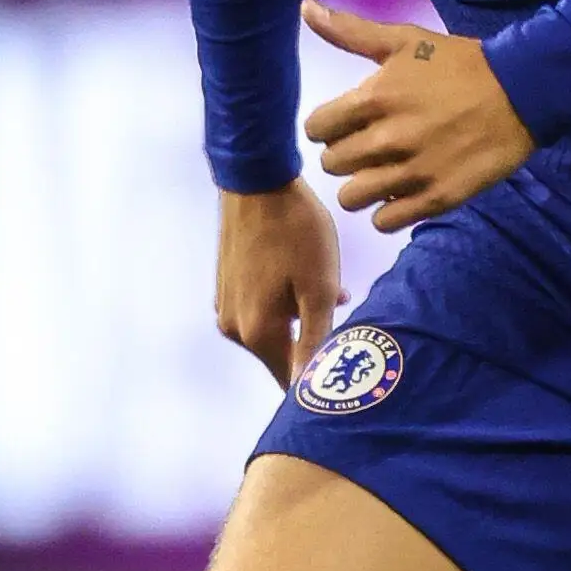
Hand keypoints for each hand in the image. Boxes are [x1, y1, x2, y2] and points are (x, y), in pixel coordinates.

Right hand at [215, 178, 343, 389]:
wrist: (257, 180)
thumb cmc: (296, 232)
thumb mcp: (318, 288)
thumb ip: (314, 342)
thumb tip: (307, 390)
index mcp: (257, 333)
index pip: (289, 380)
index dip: (319, 378)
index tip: (345, 367)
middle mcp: (233, 327)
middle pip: (283, 355)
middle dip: (314, 342)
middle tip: (346, 313)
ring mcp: (225, 305)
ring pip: (274, 329)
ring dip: (303, 319)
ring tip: (332, 290)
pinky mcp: (226, 285)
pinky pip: (261, 309)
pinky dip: (286, 303)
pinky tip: (307, 279)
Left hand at [301, 0, 533, 232]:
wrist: (521, 93)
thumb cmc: (459, 64)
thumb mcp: (405, 39)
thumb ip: (350, 31)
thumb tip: (305, 7)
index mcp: (374, 99)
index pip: (316, 128)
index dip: (327, 126)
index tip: (346, 124)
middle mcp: (387, 140)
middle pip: (331, 164)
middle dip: (345, 154)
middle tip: (368, 145)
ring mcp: (412, 173)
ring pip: (352, 197)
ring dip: (361, 185)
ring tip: (381, 172)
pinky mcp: (435, 199)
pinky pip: (384, 222)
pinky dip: (387, 211)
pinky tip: (401, 192)